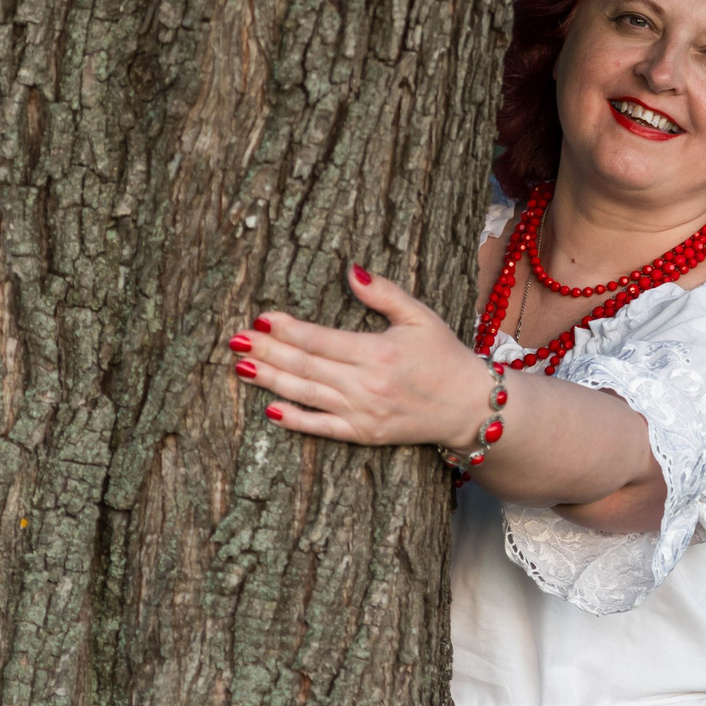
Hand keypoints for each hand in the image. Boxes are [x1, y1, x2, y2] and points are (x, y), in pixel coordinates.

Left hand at [227, 264, 496, 447]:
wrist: (471, 408)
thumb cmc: (444, 356)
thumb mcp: (419, 316)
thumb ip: (383, 293)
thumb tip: (351, 270)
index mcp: (377, 352)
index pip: (319, 339)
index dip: (286, 329)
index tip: (261, 317)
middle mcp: (366, 384)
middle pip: (304, 365)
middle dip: (267, 351)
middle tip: (235, 339)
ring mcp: (363, 412)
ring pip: (306, 394)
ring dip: (270, 380)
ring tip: (241, 367)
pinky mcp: (364, 434)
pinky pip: (321, 428)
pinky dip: (294, 419)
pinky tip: (269, 408)